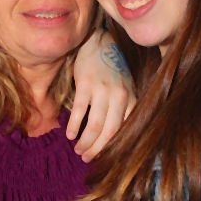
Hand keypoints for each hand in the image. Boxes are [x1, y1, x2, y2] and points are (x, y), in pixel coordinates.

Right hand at [67, 30, 135, 161]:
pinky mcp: (86, 85)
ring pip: (94, 125)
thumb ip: (123, 109)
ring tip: (78, 150)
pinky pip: (79, 111)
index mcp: (131, 99)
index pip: (124, 131)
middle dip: (97, 149)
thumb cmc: (112, 70)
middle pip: (109, 132)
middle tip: (86, 158)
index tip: (104, 158)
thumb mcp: (125, 89)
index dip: (113, 148)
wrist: (99, 43)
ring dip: (85, 141)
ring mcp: (102, 90)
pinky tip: (70, 135)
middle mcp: (119, 96)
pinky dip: (74, 126)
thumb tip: (115, 137)